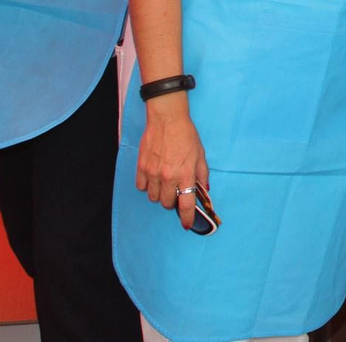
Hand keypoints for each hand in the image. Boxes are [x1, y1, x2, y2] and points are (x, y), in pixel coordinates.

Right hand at [136, 97, 209, 229]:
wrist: (167, 120)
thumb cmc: (186, 135)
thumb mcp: (200, 154)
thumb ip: (202, 174)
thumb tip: (203, 190)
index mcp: (186, 174)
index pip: (186, 204)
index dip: (187, 218)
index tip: (187, 224)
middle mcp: (168, 177)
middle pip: (167, 203)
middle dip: (173, 202)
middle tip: (177, 192)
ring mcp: (153, 173)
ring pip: (153, 198)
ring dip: (160, 195)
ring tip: (165, 184)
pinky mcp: (141, 168)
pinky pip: (141, 188)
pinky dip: (147, 187)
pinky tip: (153, 179)